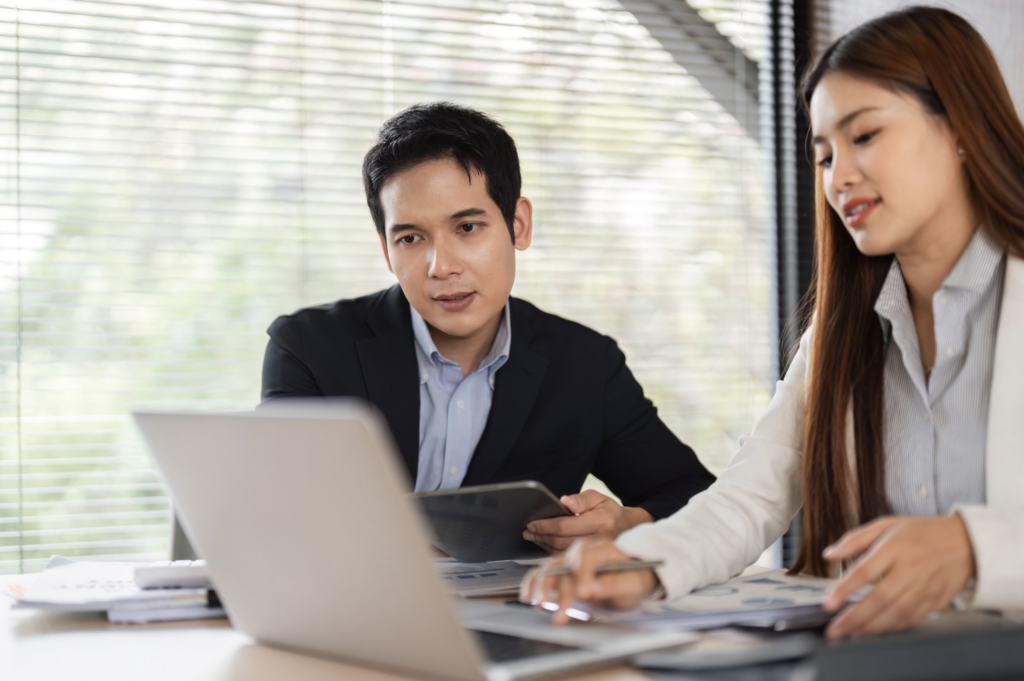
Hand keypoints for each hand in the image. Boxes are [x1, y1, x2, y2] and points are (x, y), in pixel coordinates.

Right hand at [519, 538, 658, 623]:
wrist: (637, 575)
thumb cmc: (637, 578)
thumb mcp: (633, 584)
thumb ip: (613, 585)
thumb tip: (590, 589)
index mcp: (606, 548)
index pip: (589, 555)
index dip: (583, 573)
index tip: (582, 592)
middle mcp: (586, 550)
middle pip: (567, 561)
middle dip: (560, 585)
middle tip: (559, 607)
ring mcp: (574, 559)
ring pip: (553, 566)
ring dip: (543, 584)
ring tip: (539, 602)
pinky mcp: (566, 570)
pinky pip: (547, 572)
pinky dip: (535, 583)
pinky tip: (529, 594)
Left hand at [522, 490, 653, 551]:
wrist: (627, 529)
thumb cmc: (610, 512)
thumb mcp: (599, 498)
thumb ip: (582, 499)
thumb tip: (564, 502)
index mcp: (601, 521)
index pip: (566, 525)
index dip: (546, 525)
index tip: (533, 523)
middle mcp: (598, 540)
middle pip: (561, 541)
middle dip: (542, 535)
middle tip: (529, 530)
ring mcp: (595, 553)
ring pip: (562, 552)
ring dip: (545, 545)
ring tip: (534, 537)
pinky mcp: (591, 560)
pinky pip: (567, 559)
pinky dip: (553, 552)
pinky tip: (546, 544)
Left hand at [821, 514, 975, 639]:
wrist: (967, 542)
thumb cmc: (923, 532)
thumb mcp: (886, 525)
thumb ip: (854, 540)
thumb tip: (829, 554)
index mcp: (895, 548)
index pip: (865, 571)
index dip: (845, 589)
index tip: (829, 603)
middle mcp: (910, 570)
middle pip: (879, 599)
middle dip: (854, 617)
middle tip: (835, 629)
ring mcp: (925, 588)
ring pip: (896, 614)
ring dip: (872, 627)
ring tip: (851, 633)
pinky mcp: (936, 601)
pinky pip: (912, 619)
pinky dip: (893, 628)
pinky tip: (877, 631)